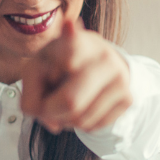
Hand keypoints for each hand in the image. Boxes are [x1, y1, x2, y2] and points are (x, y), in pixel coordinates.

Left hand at [21, 19, 131, 133]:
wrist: (99, 61)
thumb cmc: (58, 65)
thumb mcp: (37, 70)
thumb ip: (31, 97)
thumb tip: (54, 124)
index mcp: (76, 40)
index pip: (72, 44)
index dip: (62, 54)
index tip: (65, 33)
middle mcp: (103, 56)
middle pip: (70, 101)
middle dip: (50, 111)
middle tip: (46, 106)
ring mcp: (119, 77)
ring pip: (80, 119)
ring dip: (64, 120)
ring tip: (63, 103)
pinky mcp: (128, 98)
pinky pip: (93, 126)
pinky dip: (79, 125)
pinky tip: (80, 107)